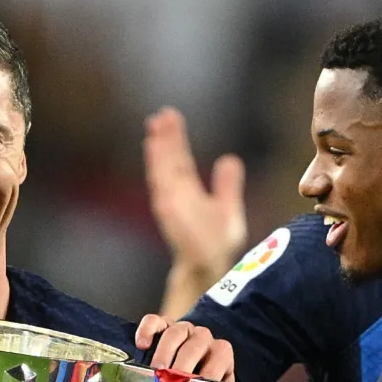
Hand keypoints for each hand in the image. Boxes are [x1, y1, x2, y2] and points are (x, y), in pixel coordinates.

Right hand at [135, 315, 236, 381]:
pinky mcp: (163, 324)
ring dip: (165, 352)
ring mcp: (183, 328)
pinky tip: (142, 345)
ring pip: (176, 332)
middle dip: (183, 365)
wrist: (188, 371)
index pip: (219, 357)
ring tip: (156, 371)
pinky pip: (155, 321)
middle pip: (196, 345)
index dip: (208, 374)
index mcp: (220, 352)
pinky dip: (147, 330)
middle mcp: (203, 337)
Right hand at [146, 108, 248, 302]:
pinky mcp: (169, 210)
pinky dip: (156, 164)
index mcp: (188, 191)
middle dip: (165, 137)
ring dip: (158, 147)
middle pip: (169, 160)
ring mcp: (171, 202)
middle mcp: (177, 194)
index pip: (180, 159)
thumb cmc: (217, 244)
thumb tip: (229, 158)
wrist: (210, 267)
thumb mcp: (228, 209)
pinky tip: (153, 147)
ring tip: (154, 125)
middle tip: (161, 114)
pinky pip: (162, 182)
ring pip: (163, 168)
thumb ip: (228, 186)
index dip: (174, 139)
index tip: (170, 117)